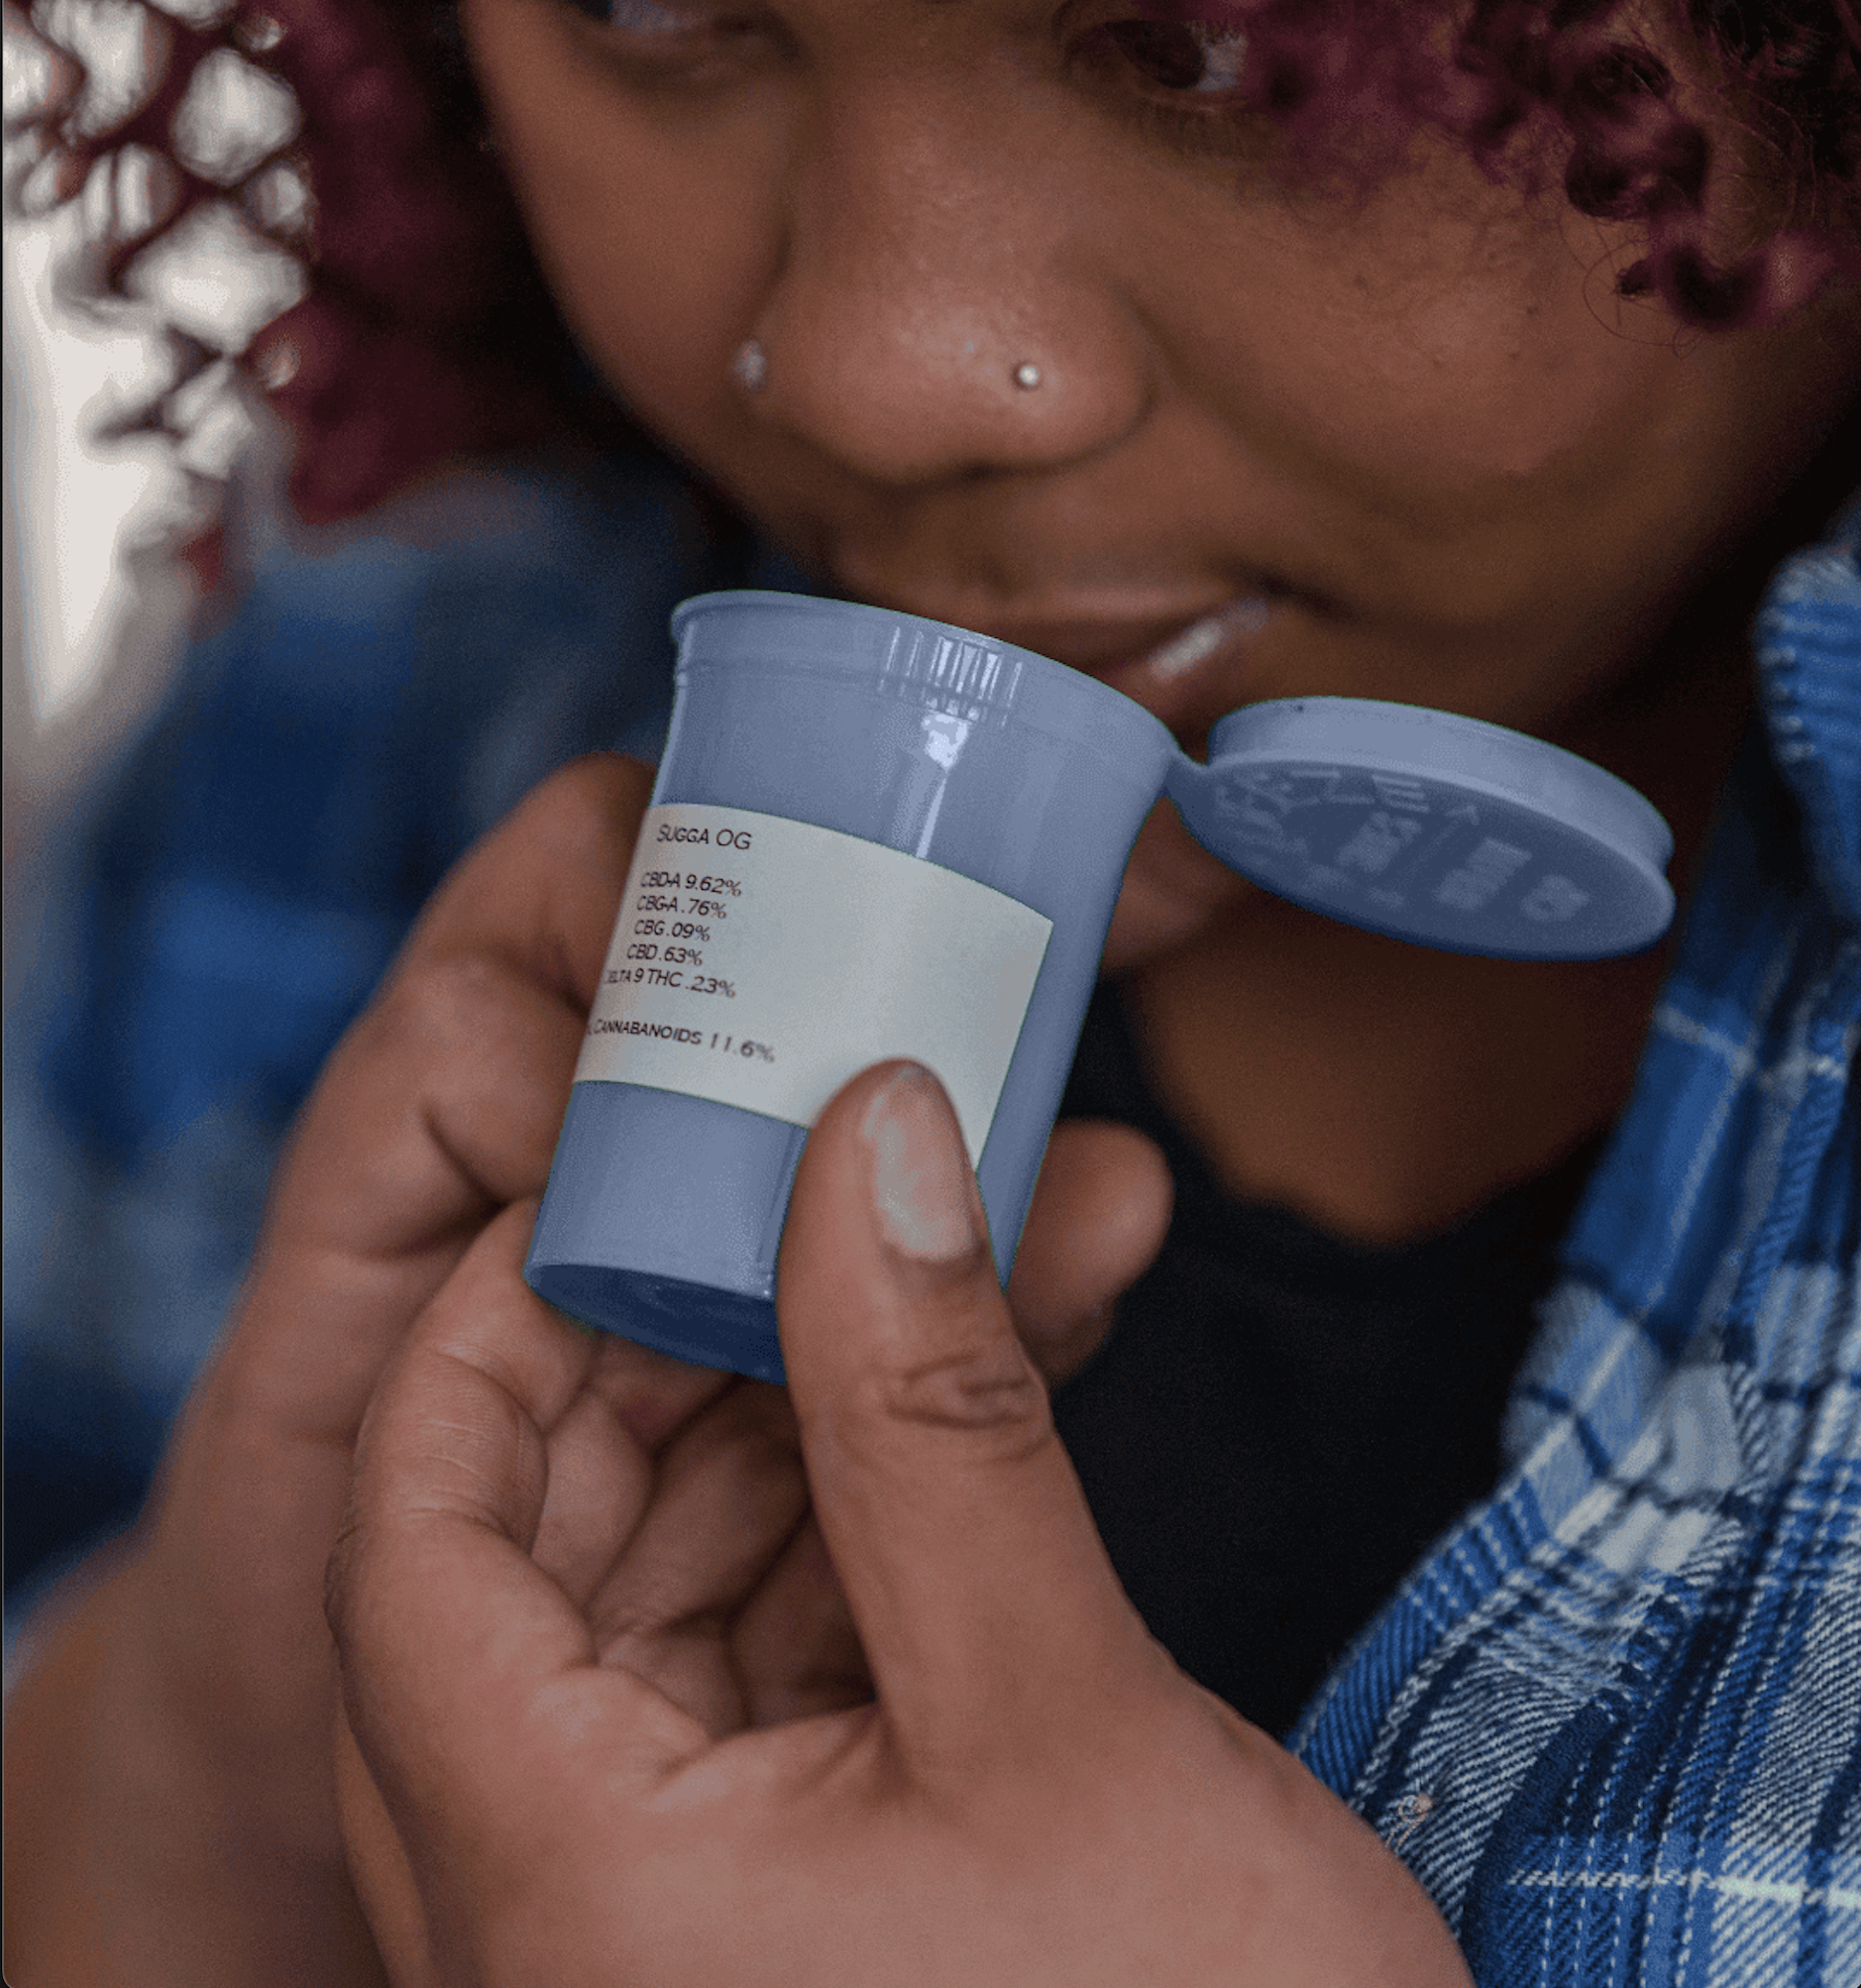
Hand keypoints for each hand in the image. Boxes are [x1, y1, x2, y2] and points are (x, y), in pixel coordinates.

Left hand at [326, 1061, 1470, 1987]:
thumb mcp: (1058, 1715)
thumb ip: (938, 1415)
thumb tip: (871, 1145)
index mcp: (564, 1898)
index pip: (404, 1546)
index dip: (482, 1337)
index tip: (597, 1189)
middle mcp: (558, 1929)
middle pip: (511, 1569)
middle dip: (637, 1367)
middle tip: (759, 1209)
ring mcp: (653, 1932)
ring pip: (630, 1618)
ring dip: (743, 1442)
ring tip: (860, 1288)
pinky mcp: (757, 1922)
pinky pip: (729, 1685)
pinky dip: (810, 1547)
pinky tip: (903, 1435)